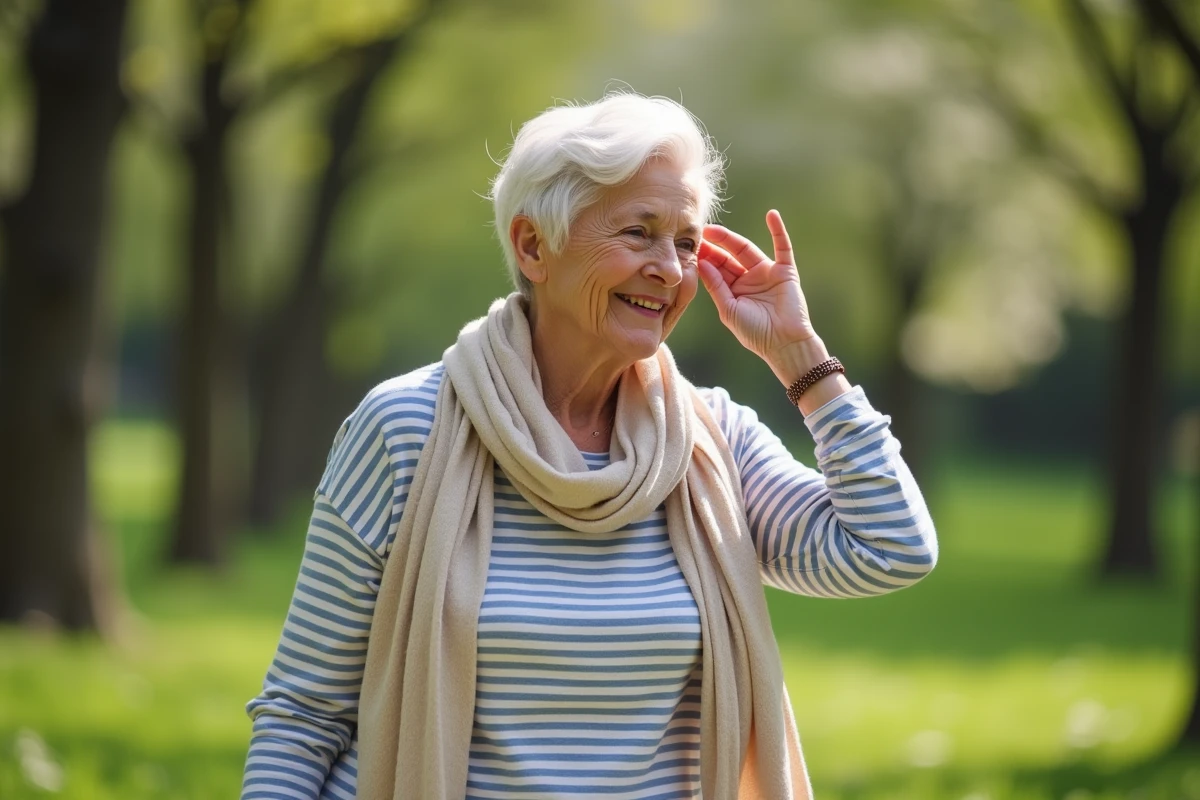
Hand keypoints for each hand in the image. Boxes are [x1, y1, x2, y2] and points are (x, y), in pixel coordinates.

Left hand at [699, 210, 818, 368]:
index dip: (704, 259)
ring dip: (731, 239)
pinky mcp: (785, 271)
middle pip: (728, 257)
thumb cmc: (756, 333)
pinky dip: (778, 230)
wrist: (784, 344)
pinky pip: (782, 247)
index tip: (688, 249)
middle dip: (713, 246)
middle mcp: (748, 279)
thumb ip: (716, 287)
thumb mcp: (729, 310)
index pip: (716, 270)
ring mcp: (766, 273)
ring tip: (713, 229)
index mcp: (733, 290)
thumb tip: (702, 264)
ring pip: (746, 250)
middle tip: (697, 234)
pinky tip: (771, 214)